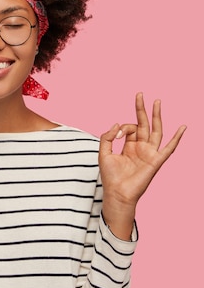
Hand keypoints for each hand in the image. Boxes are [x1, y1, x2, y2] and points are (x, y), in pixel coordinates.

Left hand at [99, 92, 185, 238]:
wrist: (117, 193)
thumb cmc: (110, 176)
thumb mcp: (104, 153)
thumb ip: (107, 137)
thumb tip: (117, 122)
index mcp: (129, 146)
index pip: (129, 128)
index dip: (122, 127)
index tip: (116, 133)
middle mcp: (141, 147)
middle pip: (144, 124)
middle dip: (142, 109)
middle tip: (140, 94)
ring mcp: (150, 153)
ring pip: (156, 131)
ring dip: (157, 116)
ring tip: (157, 101)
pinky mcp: (156, 161)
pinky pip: (169, 148)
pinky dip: (176, 138)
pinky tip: (182, 128)